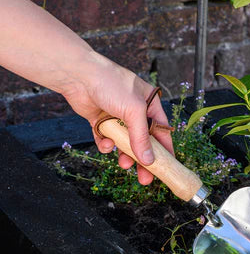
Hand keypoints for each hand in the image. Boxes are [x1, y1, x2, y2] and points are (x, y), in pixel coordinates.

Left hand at [61, 53, 173, 184]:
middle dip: (143, 160)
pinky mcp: (101, 121)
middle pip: (143, 142)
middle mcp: (135, 112)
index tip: (167, 167)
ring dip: (124, 154)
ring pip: (125, 143)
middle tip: (145, 178)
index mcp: (150, 105)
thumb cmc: (111, 84)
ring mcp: (117, 117)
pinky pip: (107, 139)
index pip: (161, 132)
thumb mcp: (134, 111)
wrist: (78, 75)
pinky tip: (105, 143)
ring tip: (123, 164)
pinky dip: (106, 144)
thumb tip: (149, 161)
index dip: (165, 150)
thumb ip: (142, 137)